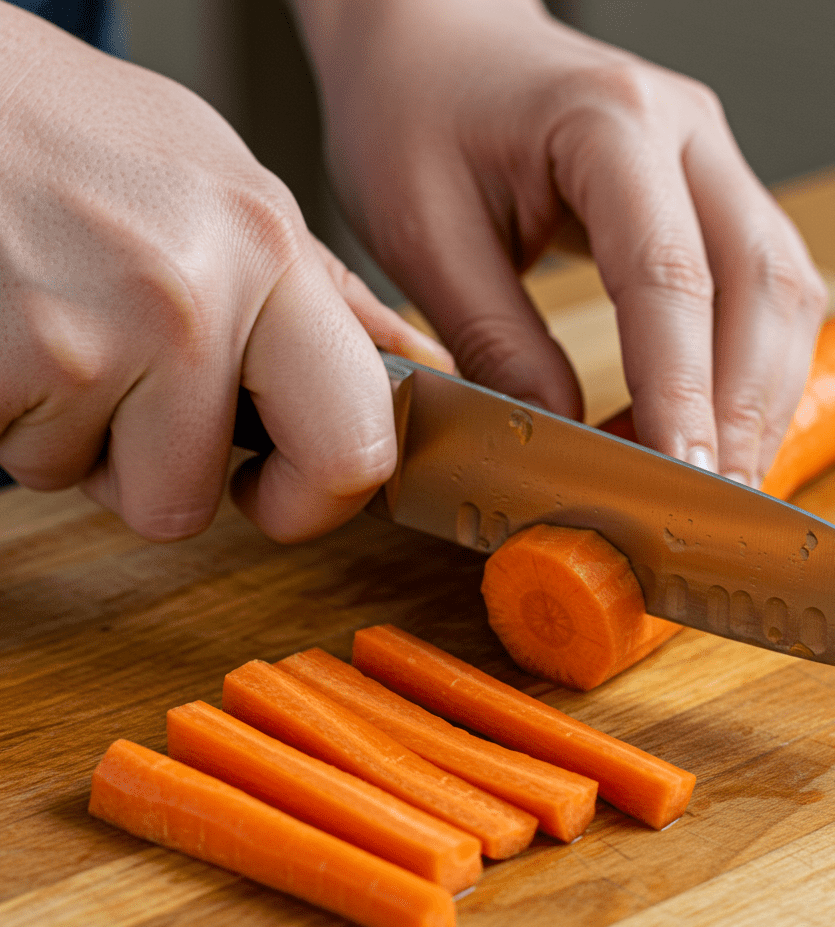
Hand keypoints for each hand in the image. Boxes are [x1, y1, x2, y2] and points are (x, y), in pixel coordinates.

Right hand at [0, 3, 450, 541]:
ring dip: (86, 440)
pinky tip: (20, 339)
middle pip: (194, 505)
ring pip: (100, 487)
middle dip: (172, 487)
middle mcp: (189, 301)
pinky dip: (23, 422)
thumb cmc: (75, 132)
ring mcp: (86, 340)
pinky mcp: (2, 369)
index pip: (352, 446)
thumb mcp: (226, 186)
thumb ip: (325, 293)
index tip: (285, 489)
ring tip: (66, 335)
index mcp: (268, 254)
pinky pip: (28, 463)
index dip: (317, 500)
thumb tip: (411, 363)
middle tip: (147, 418)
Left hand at [295, 0, 826, 485]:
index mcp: (608, 123)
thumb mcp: (424, 234)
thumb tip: (563, 438)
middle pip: (761, 285)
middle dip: (744, 408)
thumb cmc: (414, 117)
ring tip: (718, 482)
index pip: (668, 275)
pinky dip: (750, 369)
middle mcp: (687, 132)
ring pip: (782, 291)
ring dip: (761, 396)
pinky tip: (717, 424)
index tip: (682, 477)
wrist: (436, 43)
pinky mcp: (710, 194)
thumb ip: (496, 340)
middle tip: (714, 505)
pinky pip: (762, 290)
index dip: (681, 389)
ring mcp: (711, 160)